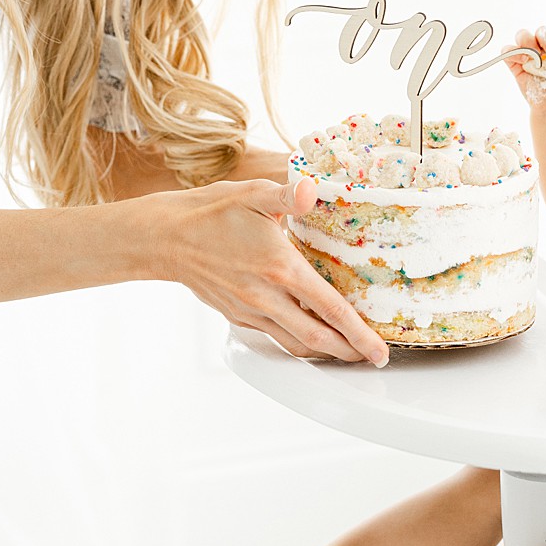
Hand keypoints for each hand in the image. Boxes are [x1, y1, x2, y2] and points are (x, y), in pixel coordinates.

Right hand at [154, 176, 389, 366]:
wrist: (166, 238)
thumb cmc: (211, 213)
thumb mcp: (253, 193)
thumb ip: (286, 195)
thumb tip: (311, 187)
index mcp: (281, 268)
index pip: (331, 309)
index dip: (360, 333)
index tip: (380, 349)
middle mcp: (268, 297)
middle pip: (319, 338)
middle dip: (351, 352)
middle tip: (374, 357)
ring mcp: (251, 311)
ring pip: (296, 344)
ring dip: (326, 353)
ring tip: (348, 352)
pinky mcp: (239, 316)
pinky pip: (275, 337)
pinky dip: (299, 342)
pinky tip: (310, 335)